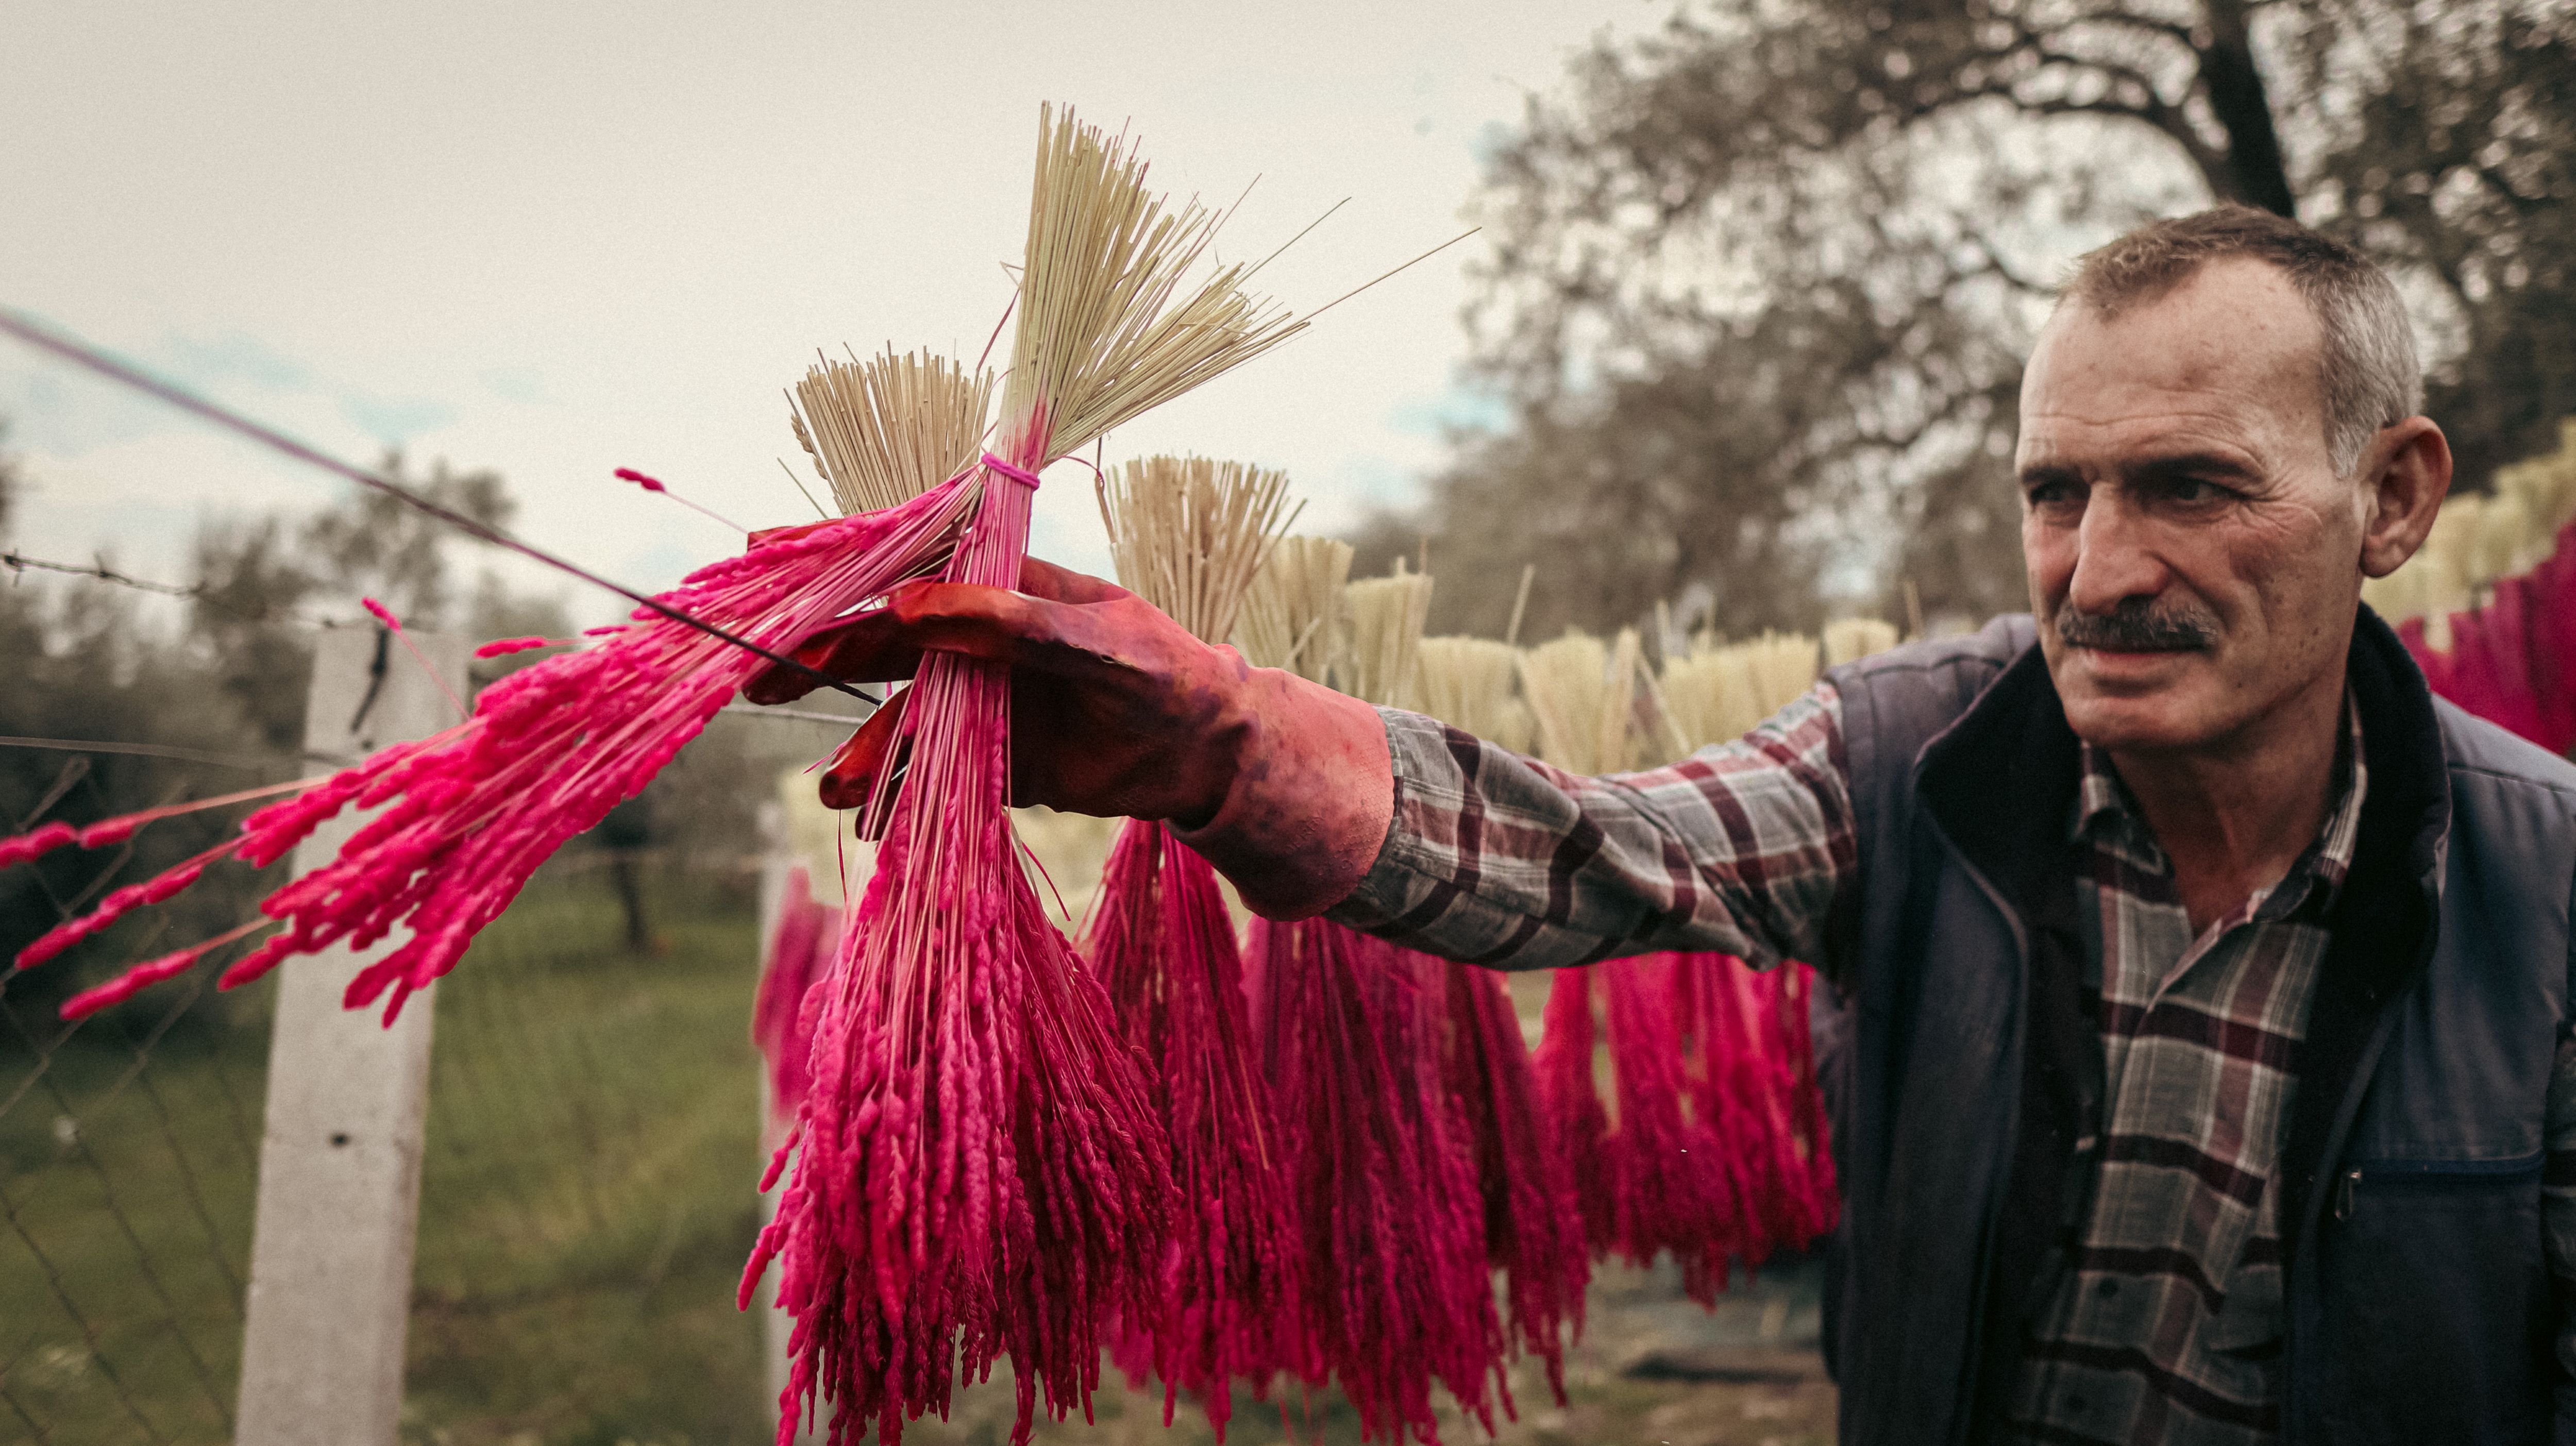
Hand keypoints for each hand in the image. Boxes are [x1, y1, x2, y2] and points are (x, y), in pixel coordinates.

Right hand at [743, 558, 1393, 917]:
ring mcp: (982, 701)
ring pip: (902, 719)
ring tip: (835, 787)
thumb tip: (910, 606)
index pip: (904, 565)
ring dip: (863, 749)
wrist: (1211, 752)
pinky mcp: (993, 761)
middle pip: (880, 646)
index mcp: (998, 586)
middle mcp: (978, 639)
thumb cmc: (1164, 672)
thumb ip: (1008, 623)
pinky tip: (869, 814)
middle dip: (819, 665)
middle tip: (760, 684)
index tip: (768, 567)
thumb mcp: (1095, 640)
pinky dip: (898, 792)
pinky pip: (932, 773)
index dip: (835, 568)